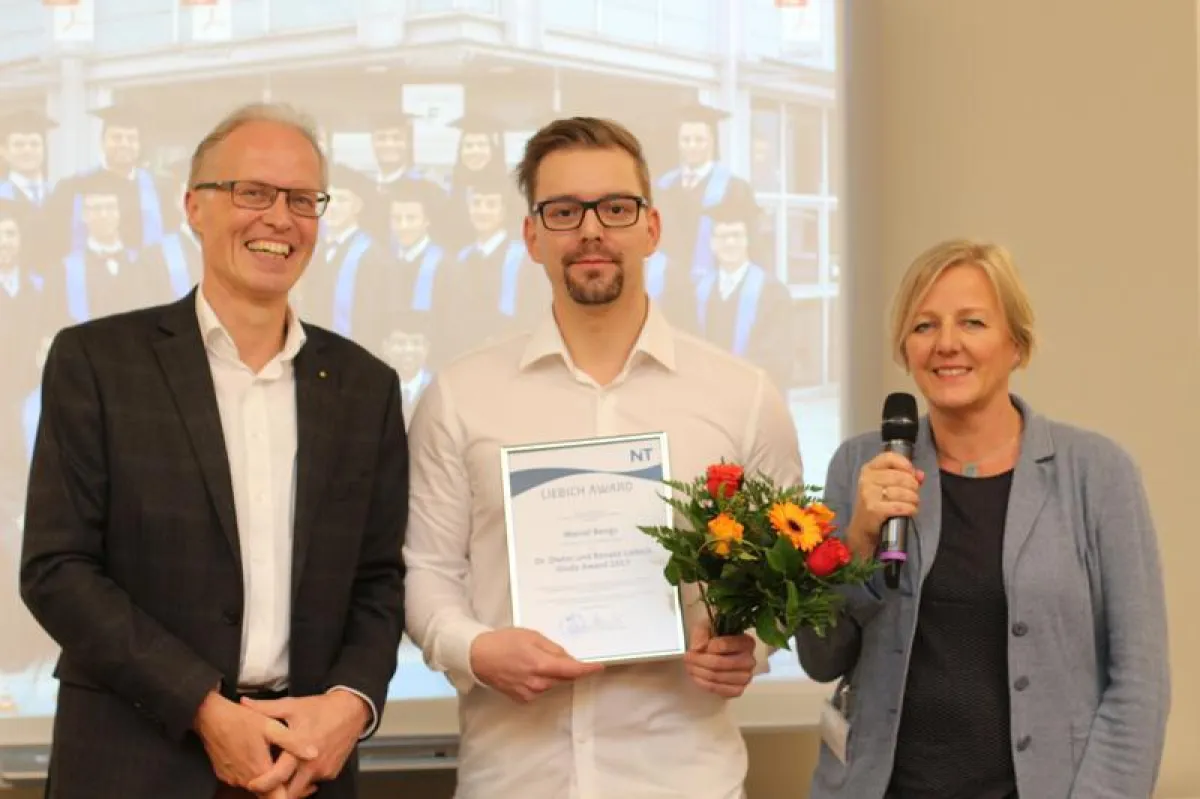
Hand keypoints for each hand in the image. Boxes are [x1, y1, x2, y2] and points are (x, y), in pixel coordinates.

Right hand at [193, 690, 317, 797]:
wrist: (208, 716)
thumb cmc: (241, 720)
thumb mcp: (270, 726)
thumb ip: (293, 742)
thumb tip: (314, 754)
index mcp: (259, 770)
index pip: (278, 797)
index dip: (293, 794)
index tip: (307, 789)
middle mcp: (244, 780)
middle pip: (267, 795)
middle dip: (282, 790)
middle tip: (302, 783)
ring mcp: (233, 779)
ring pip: (255, 789)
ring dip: (268, 784)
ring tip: (284, 771)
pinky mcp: (224, 775)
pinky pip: (243, 781)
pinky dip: (254, 777)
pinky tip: (262, 762)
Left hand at [243, 692, 369, 798]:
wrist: (352, 710)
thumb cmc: (320, 708)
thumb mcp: (292, 706)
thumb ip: (265, 708)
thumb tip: (243, 703)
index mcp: (299, 747)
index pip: (278, 776)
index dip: (262, 784)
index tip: (251, 784)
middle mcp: (312, 763)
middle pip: (288, 792)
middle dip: (275, 791)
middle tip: (263, 785)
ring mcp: (323, 770)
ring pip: (301, 789)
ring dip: (290, 786)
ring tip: (279, 777)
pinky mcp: (331, 773)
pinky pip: (313, 782)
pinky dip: (304, 779)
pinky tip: (298, 768)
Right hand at [470, 628, 604, 702]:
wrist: (478, 657)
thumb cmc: (503, 642)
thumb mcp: (531, 636)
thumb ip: (552, 649)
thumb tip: (568, 658)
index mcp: (541, 665)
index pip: (572, 670)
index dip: (587, 670)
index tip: (599, 667)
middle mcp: (537, 683)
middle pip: (563, 678)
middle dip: (566, 668)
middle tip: (554, 654)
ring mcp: (529, 693)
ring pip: (552, 684)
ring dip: (552, 674)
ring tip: (533, 659)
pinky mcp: (522, 699)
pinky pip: (540, 689)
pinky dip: (540, 681)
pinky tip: (527, 670)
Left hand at [684, 622, 756, 697]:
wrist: (718, 653)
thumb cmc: (714, 638)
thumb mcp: (706, 627)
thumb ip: (701, 634)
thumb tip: (698, 648)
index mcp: (746, 642)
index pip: (725, 645)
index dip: (707, 647)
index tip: (696, 647)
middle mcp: (750, 660)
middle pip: (719, 663)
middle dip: (699, 661)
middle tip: (687, 658)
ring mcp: (745, 677)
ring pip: (717, 677)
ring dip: (699, 673)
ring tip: (690, 667)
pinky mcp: (738, 690)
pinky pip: (719, 690)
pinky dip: (705, 684)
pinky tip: (697, 677)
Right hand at [847, 452, 924, 560]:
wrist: (862, 527)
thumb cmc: (876, 503)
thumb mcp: (886, 486)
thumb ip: (904, 477)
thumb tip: (920, 475)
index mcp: (869, 469)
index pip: (889, 457)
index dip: (905, 463)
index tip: (912, 472)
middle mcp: (867, 479)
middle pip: (900, 476)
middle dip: (913, 486)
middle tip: (914, 493)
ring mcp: (868, 494)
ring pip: (902, 492)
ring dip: (913, 499)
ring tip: (914, 503)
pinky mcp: (873, 509)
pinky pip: (899, 506)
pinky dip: (910, 509)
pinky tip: (911, 510)